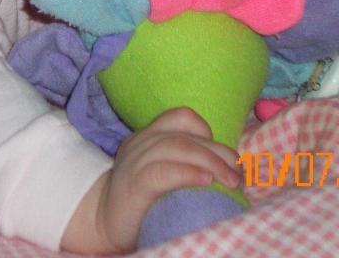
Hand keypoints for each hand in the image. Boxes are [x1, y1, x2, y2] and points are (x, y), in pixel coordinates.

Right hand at [61, 107, 240, 254]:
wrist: (100, 222)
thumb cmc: (140, 200)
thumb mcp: (158, 169)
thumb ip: (181, 159)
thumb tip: (229, 166)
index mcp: (147, 136)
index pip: (180, 117)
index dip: (205, 130)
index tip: (223, 156)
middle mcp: (140, 142)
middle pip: (185, 135)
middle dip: (218, 153)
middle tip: (238, 174)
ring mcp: (135, 162)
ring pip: (177, 147)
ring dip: (211, 162)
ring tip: (230, 181)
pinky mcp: (134, 185)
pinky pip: (163, 171)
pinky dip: (188, 173)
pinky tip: (205, 182)